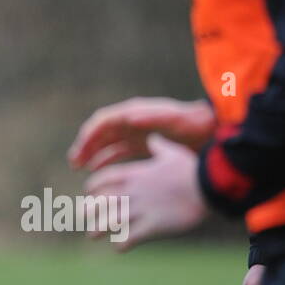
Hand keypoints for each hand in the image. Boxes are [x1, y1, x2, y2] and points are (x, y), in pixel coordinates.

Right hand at [68, 97, 215, 170]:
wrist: (211, 129)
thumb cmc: (192, 123)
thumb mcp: (173, 119)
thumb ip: (152, 118)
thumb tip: (128, 117)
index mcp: (133, 112)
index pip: (103, 121)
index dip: (89, 135)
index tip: (79, 149)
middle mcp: (131, 121)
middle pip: (101, 133)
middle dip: (85, 146)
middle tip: (74, 162)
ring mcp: (136, 133)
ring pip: (107, 143)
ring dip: (92, 154)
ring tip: (80, 167)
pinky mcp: (144, 144)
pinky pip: (119, 152)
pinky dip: (107, 160)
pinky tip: (99, 172)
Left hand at [82, 133, 208, 250]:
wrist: (206, 188)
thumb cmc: (191, 169)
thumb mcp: (172, 152)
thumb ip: (158, 146)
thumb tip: (153, 137)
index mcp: (133, 175)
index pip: (100, 181)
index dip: (92, 188)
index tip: (90, 194)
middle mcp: (131, 192)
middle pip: (98, 203)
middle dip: (89, 211)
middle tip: (85, 217)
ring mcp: (139, 210)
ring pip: (108, 222)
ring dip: (98, 230)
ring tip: (93, 235)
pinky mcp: (151, 227)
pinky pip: (128, 238)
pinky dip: (121, 244)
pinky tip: (120, 246)